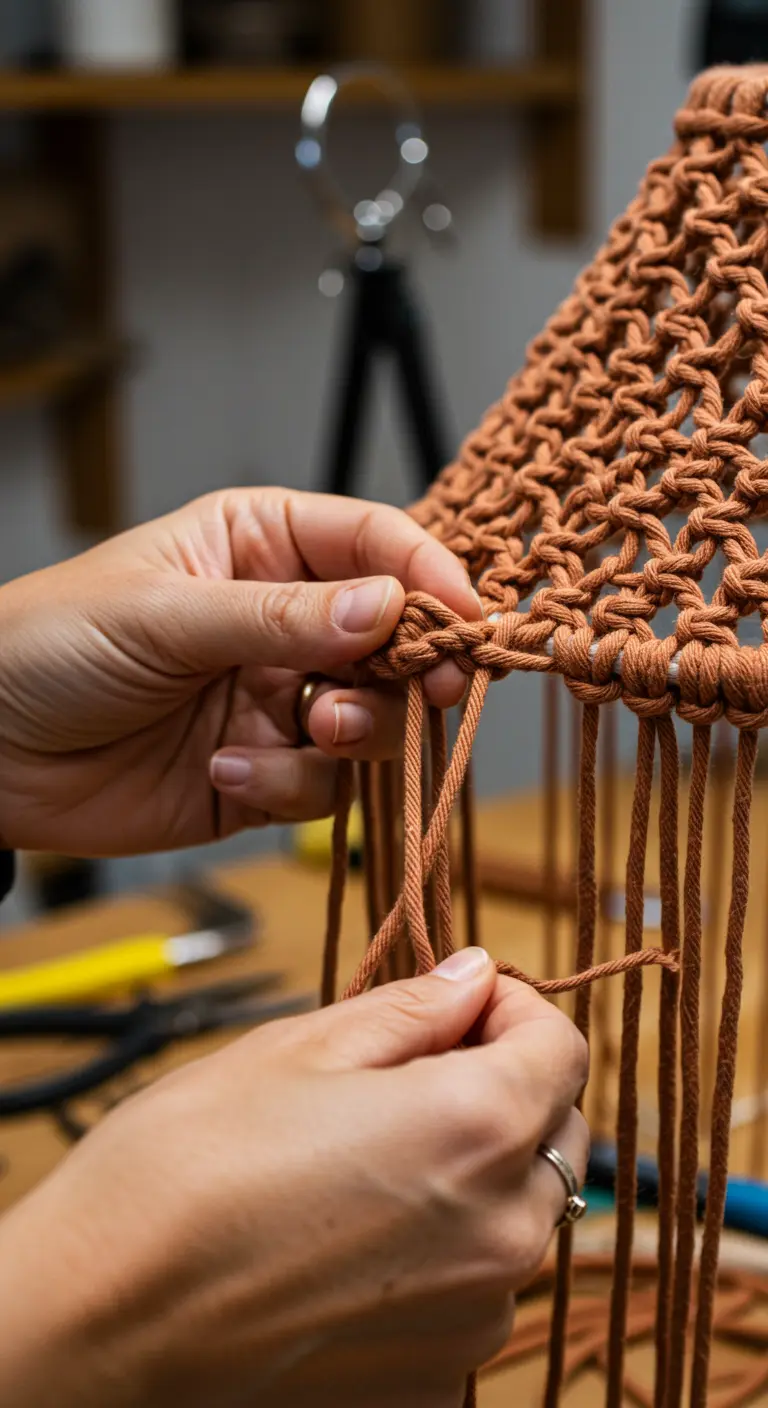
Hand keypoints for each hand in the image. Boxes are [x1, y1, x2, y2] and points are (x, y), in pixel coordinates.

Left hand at [0, 488, 479, 854]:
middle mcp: (283, 623)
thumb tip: (388, 608)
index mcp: (261, 547)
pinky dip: (288, 786)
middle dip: (406, 670)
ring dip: (353, 733)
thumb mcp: (165, 614)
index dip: (430, 577)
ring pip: (372, 720)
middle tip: (414, 690)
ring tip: (305, 732)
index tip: (467, 619)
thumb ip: (281, 617)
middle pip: (396, 641)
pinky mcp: (261, 775)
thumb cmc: (47, 644)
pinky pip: (319, 787)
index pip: (376, 545)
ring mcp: (275, 700)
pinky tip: (225, 772)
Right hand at [0, 953, 588, 1407]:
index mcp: (475, 1129)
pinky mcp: (434, 1379)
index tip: (461, 1002)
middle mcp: (501, 1234)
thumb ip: (411, 1010)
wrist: (100, 1322)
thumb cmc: (183, 1173)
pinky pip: (474, 1288)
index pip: (562, 1046)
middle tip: (414, 1067)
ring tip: (373, 1154)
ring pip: (521, 1213)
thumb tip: (473, 977)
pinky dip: (444, 1247)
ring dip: (478, 1169)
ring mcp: (473, 1318)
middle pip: (555, 1131)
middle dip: (505, 1083)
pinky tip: (356, 1231)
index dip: (514, 1006)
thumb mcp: (295, 1048)